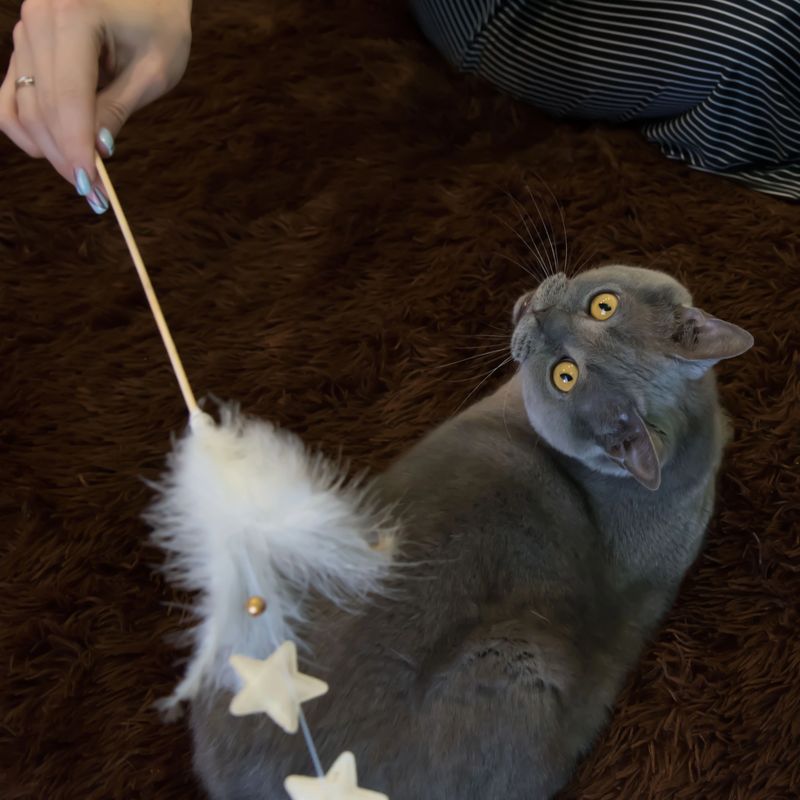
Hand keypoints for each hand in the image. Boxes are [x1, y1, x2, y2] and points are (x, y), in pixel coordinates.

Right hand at [0, 0, 191, 212]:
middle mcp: (38, 18)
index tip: (92, 188)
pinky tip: (57, 151)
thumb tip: (95, 153)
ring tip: (83, 175)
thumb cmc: (158, 22)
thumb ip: (118, 109)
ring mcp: (24, 30)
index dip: (76, 148)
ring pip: (22, 106)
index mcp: (74, 14)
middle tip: (93, 193)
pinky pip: (12, 96)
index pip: (67, 98)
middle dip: (65, 156)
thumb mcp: (153, 69)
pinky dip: (30, 129)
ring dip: (48, 149)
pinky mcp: (22, 44)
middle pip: (41, 107)